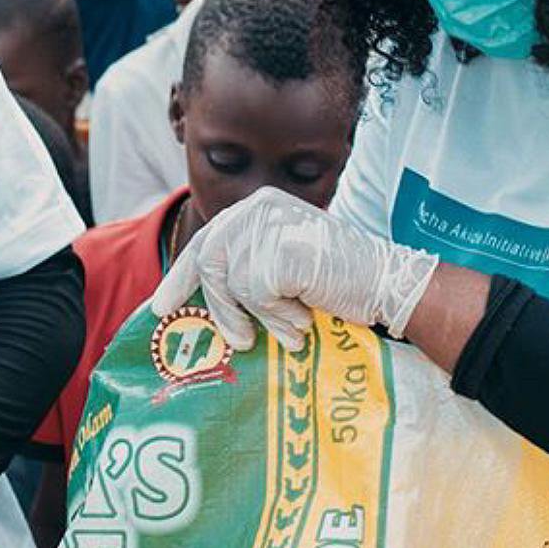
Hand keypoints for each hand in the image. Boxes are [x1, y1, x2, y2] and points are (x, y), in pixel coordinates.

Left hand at [151, 186, 438, 350]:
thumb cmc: (337, 280)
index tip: (162, 307)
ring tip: (291, 326)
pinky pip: (257, 295)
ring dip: (259, 316)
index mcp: (258, 206)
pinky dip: (279, 316)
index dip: (181, 276)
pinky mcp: (281, 249)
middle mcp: (258, 206)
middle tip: (235, 341)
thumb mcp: (284, 262)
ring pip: (232, 283)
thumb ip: (247, 266)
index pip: (207, 240)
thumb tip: (198, 299)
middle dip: (217, 306)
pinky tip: (305, 317)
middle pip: (210, 260)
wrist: (385, 282)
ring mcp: (270, 225)